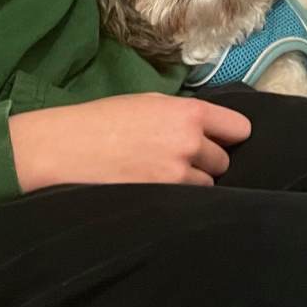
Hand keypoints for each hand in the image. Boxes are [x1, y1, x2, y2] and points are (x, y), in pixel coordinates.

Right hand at [9, 94, 252, 189]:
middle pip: (224, 160)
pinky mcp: (165, 201)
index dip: (231, 135)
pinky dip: (179, 200)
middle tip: (177, 158)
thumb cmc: (103, 119)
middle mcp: (191, 143)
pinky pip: (188, 203)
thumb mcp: (149, 103)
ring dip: (193, 183)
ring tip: (161, 176)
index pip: (240, 129)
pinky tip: (157, 191)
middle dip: (206, 161)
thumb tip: (209, 129)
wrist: (66, 148)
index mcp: (189, 113)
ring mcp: (178, 176)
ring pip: (208, 185)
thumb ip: (184, 115)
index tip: (222, 139)